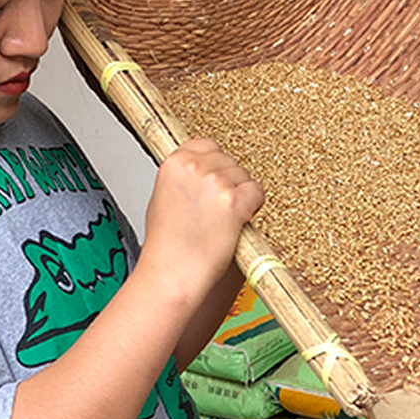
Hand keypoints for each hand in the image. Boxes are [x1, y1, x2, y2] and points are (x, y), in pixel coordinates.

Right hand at [138, 138, 263, 302]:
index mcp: (174, 163)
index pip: (207, 145)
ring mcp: (215, 182)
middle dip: (230, 183)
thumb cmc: (166, 246)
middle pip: (229, 161)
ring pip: (244, 177)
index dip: (215, 165)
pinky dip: (253, 206)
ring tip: (222, 221)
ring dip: (241, 196)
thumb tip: (201, 172)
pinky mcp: (233, 201)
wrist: (172, 273)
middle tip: (218, 211)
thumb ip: (182, 179)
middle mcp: (194, 167)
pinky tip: (238, 221)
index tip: (215, 182)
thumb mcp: (162, 199)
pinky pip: (257, 192)